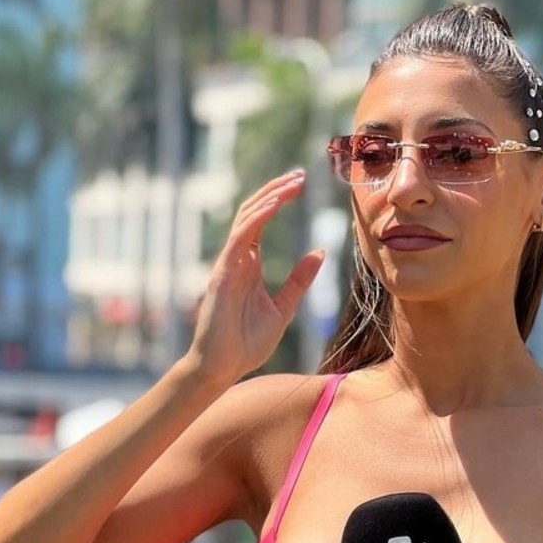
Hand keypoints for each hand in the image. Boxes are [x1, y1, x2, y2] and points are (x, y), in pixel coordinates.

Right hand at [185, 169, 325, 383]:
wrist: (222, 368)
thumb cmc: (247, 343)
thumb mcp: (283, 307)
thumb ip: (299, 279)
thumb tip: (320, 251)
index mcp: (249, 264)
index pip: (261, 220)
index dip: (278, 199)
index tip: (300, 183)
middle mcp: (237, 258)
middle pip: (253, 211)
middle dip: (275, 190)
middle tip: (300, 174)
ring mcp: (228, 264)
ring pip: (245, 218)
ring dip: (269, 198)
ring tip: (292, 183)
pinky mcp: (223, 274)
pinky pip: (239, 239)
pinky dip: (256, 220)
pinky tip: (274, 205)